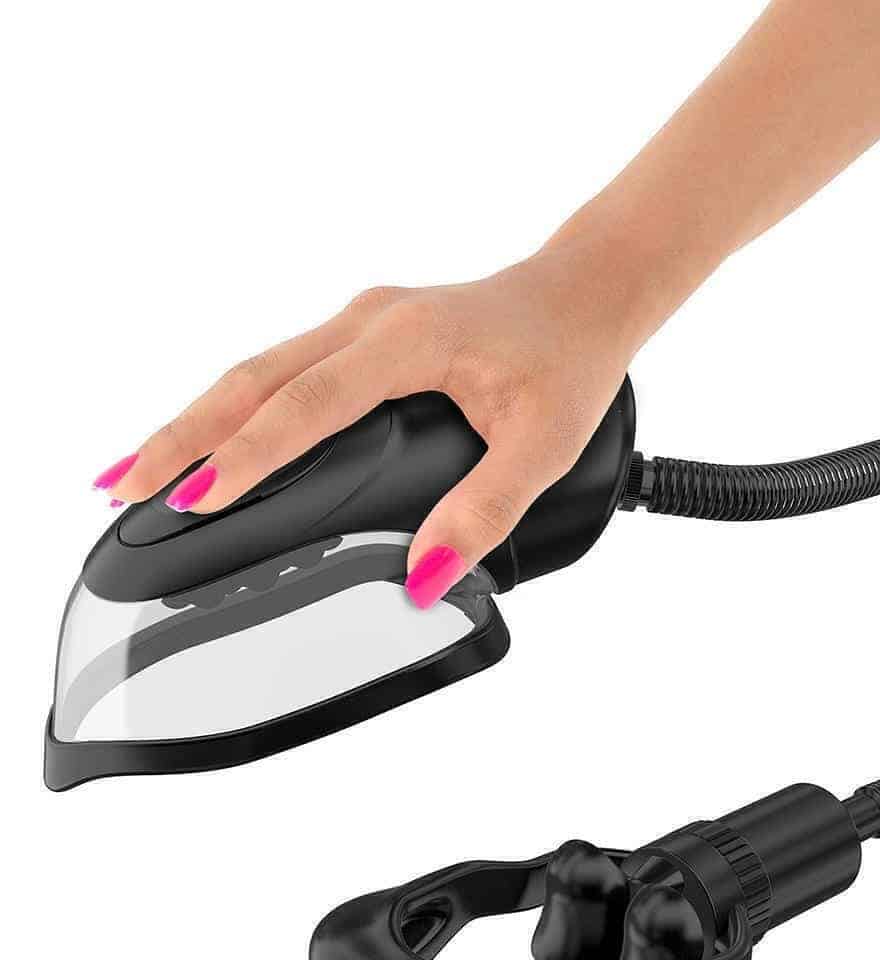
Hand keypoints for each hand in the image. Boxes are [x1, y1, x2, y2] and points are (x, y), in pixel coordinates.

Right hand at [93, 237, 643, 605]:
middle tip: (124, 488)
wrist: (584, 293)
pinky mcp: (357, 333)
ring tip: (137, 470)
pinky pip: (276, 369)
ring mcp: (357, 321)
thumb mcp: (544, 448)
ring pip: (252, 370)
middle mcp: (369, 321)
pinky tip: (205, 439)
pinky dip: (229, 407)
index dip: (248, 457)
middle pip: (250, 379)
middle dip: (181, 436)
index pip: (307, 406)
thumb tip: (425, 576)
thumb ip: (484, 513)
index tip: (197, 500)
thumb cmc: (568, 358)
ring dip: (193, 419)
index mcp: (407, 342)